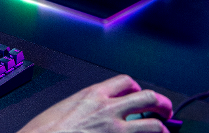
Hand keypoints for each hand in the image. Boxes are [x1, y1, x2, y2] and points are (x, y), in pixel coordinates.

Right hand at [17, 75, 172, 132]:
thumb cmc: (44, 130)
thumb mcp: (64, 108)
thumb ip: (85, 105)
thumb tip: (94, 110)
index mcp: (92, 95)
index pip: (126, 82)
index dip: (137, 88)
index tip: (138, 96)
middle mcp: (108, 110)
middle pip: (149, 98)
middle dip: (162, 105)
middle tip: (164, 112)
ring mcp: (117, 131)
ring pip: (154, 126)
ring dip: (162, 130)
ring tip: (163, 132)